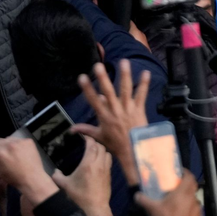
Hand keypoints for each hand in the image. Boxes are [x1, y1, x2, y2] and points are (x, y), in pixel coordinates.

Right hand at [0, 137, 57, 205]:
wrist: (33, 180)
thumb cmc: (14, 178)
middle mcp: (8, 144)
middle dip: (0, 147)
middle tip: (6, 156)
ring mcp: (19, 141)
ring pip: (8, 139)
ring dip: (10, 145)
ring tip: (15, 154)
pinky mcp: (28, 141)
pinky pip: (19, 140)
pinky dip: (20, 145)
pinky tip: (23, 153)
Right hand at [51, 137, 112, 215]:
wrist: (95, 208)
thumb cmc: (80, 196)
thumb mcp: (65, 185)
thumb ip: (57, 176)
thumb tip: (55, 172)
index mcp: (88, 164)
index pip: (91, 145)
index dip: (88, 139)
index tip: (84, 137)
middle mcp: (99, 165)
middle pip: (101, 147)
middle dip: (95, 143)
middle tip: (88, 144)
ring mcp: (106, 171)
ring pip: (107, 154)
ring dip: (102, 151)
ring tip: (95, 152)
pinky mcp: (109, 177)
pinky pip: (109, 163)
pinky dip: (105, 159)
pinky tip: (98, 164)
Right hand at [70, 60, 149, 184]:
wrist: (136, 153)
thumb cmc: (116, 145)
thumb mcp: (99, 137)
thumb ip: (85, 130)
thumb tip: (71, 129)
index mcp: (104, 117)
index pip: (94, 100)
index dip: (87, 89)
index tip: (82, 77)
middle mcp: (116, 111)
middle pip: (108, 92)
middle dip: (103, 79)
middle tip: (98, 66)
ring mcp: (128, 110)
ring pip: (125, 90)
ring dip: (125, 75)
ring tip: (123, 62)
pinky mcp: (140, 110)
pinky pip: (142, 95)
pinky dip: (144, 84)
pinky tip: (145, 73)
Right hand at [134, 170, 201, 215]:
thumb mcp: (153, 209)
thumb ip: (144, 200)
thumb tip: (137, 195)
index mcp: (183, 193)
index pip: (190, 177)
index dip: (186, 172)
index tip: (179, 171)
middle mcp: (192, 199)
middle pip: (192, 187)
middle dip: (185, 185)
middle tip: (176, 185)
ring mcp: (197, 210)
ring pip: (193, 199)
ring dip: (187, 198)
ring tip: (177, 201)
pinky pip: (195, 210)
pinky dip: (189, 209)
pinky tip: (181, 213)